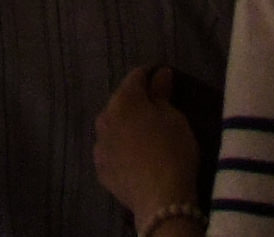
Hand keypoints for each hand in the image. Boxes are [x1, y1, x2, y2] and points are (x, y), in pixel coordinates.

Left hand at [93, 65, 201, 225]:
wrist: (159, 199)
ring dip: (125, 126)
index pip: (136, 77)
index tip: (165, 82)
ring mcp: (100, 145)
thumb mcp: (174, 118)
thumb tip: (160, 73)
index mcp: (124, 100)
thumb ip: (162, 93)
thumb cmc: (172, 151)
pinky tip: (134, 159)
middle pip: (121, 102)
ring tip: (144, 137)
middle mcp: (105, 117)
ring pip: (113, 127)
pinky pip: (111, 151)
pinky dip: (120, 149)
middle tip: (156, 112)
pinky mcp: (100, 169)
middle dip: (136, 103)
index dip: (152, 76)